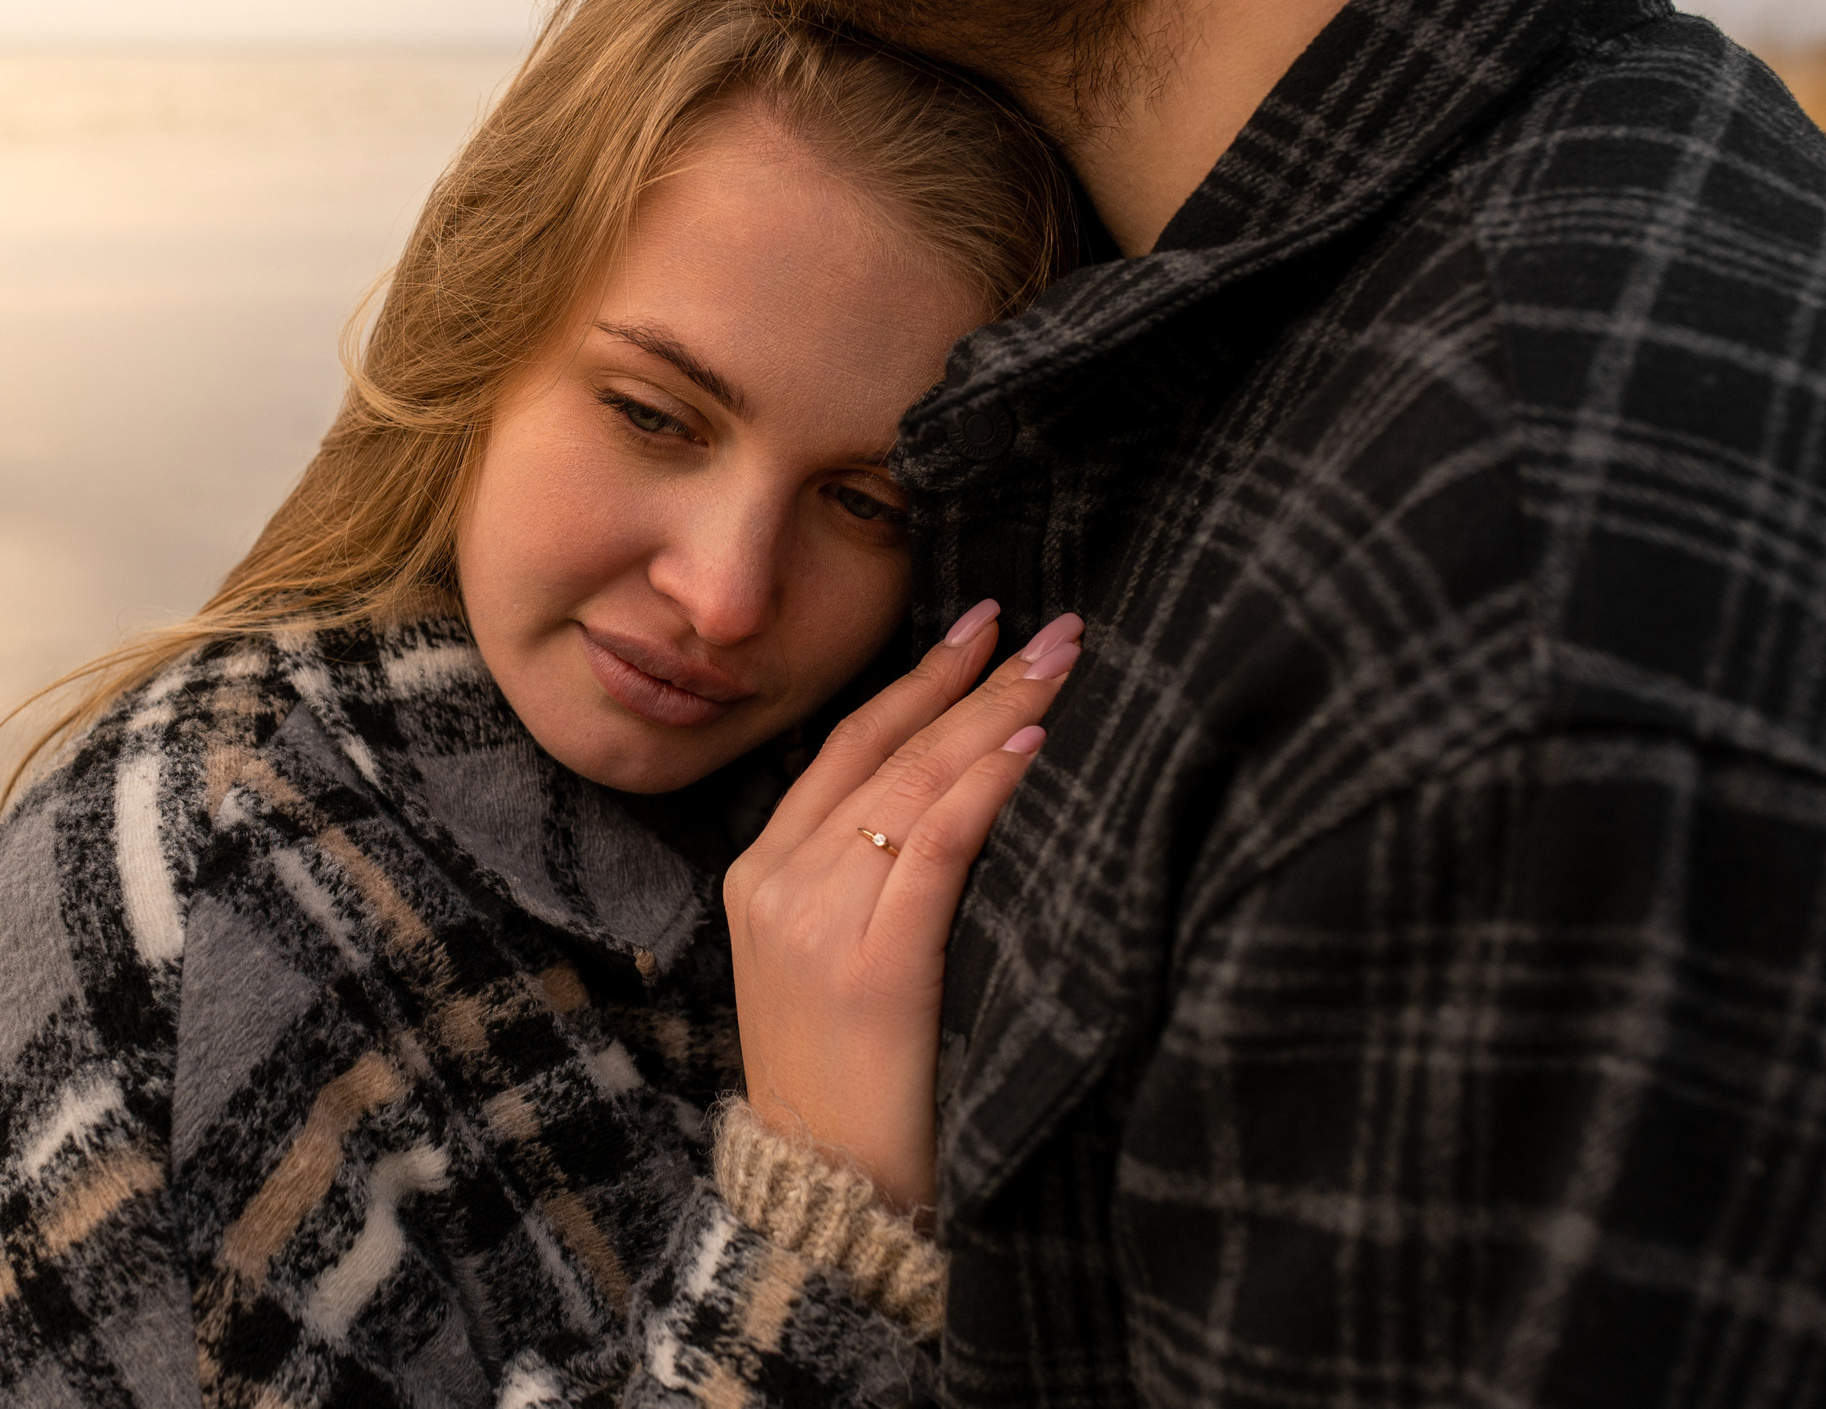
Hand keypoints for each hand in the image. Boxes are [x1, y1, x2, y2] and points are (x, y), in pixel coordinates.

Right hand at [722, 601, 1082, 1215]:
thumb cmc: (846, 1089)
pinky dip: (984, 790)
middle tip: (1055, 625)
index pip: (849, 747)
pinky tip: (1032, 746)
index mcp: (761, 875)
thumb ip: (860, 883)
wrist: (818, 1201)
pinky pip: (936, 850)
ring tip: (1064, 663)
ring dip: (998, 714)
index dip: (919, 678)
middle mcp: (779, 882)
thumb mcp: (822, 965)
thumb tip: (957, 797)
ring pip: (916, 785)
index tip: (984, 624)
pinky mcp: (873, 968)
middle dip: (977, 677)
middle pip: (889, 751)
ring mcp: (818, 921)